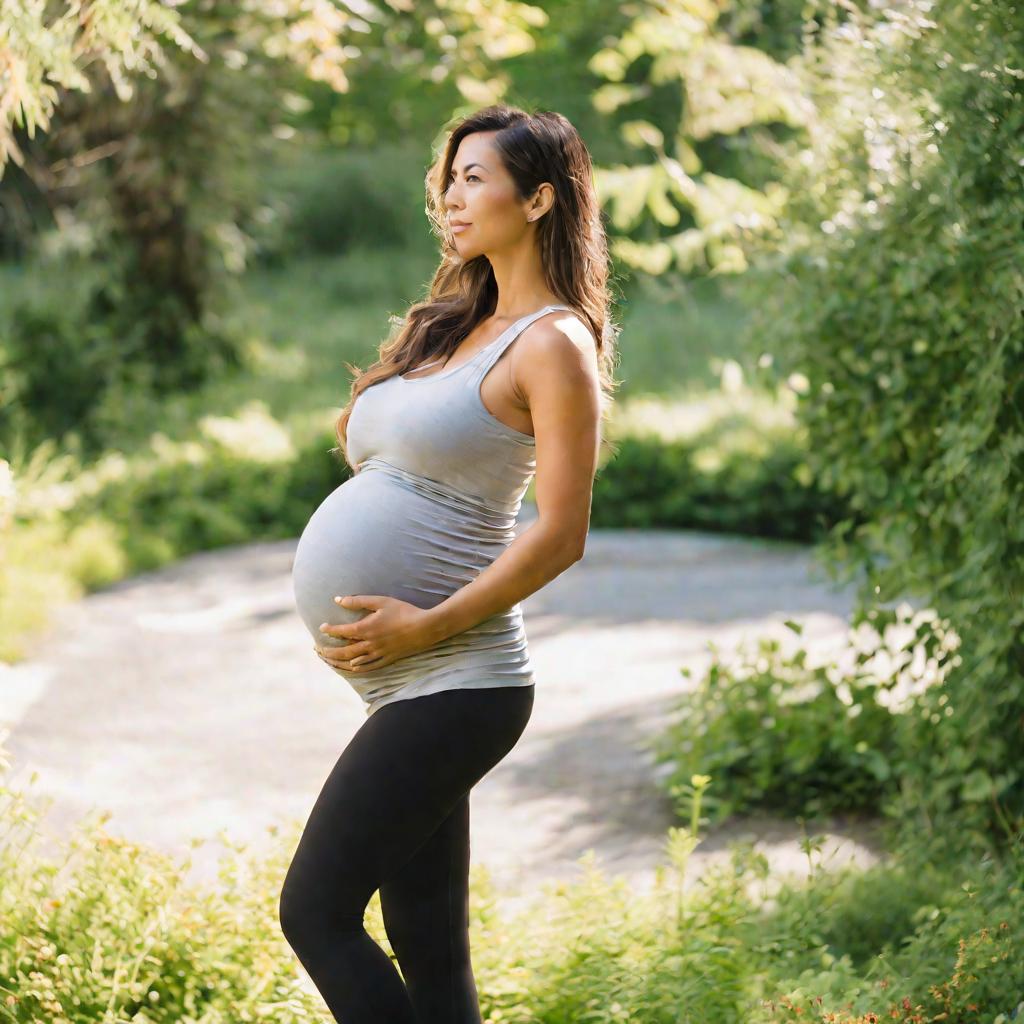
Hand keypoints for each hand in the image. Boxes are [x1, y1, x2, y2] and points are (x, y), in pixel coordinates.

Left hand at [314, 595, 437, 672]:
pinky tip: (350, 667)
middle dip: (327, 651)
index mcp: (367, 629)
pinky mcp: (387, 659)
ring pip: (353, 662)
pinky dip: (356, 668)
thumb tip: (338, 600)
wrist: (425, 627)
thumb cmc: (403, 611)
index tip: (321, 628)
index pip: (341, 632)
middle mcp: (370, 644)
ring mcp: (378, 654)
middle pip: (343, 652)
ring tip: (327, 659)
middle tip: (317, 648)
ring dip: (337, 662)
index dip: (329, 630)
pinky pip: (368, 667)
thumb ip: (358, 601)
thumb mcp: (381, 601)